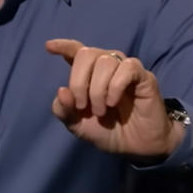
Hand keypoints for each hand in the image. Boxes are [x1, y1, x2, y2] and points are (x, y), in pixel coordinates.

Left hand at [44, 39, 183, 158]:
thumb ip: (64, 110)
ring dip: (97, 89)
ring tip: (101, 110)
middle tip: (81, 106)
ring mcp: (125, 69)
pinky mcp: (143, 76)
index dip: (63, 45)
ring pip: (105, 61)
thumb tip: (62, 90)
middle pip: (86, 54)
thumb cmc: (107, 131)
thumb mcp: (78, 125)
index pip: (76, 50)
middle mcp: (107, 66)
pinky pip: (127, 68)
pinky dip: (115, 86)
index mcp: (89, 73)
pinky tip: (113, 102)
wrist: (135, 146)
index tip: (49, 47)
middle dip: (78, 82)